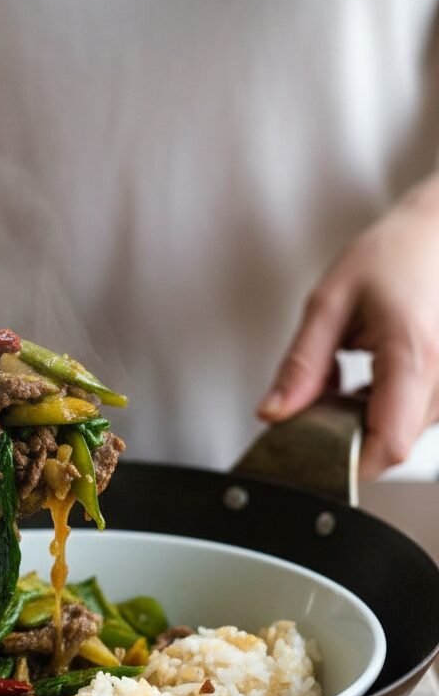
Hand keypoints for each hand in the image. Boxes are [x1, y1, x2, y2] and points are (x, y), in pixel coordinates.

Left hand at [258, 175, 438, 477]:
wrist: (438, 233)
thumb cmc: (394, 254)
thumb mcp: (330, 303)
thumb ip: (301, 364)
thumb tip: (274, 413)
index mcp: (414, 356)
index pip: (386, 446)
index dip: (346, 462)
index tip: (310, 450)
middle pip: (390, 443)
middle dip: (345, 434)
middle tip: (318, 395)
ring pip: (401, 433)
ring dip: (364, 419)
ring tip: (348, 373)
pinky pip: (413, 417)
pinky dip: (383, 408)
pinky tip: (369, 377)